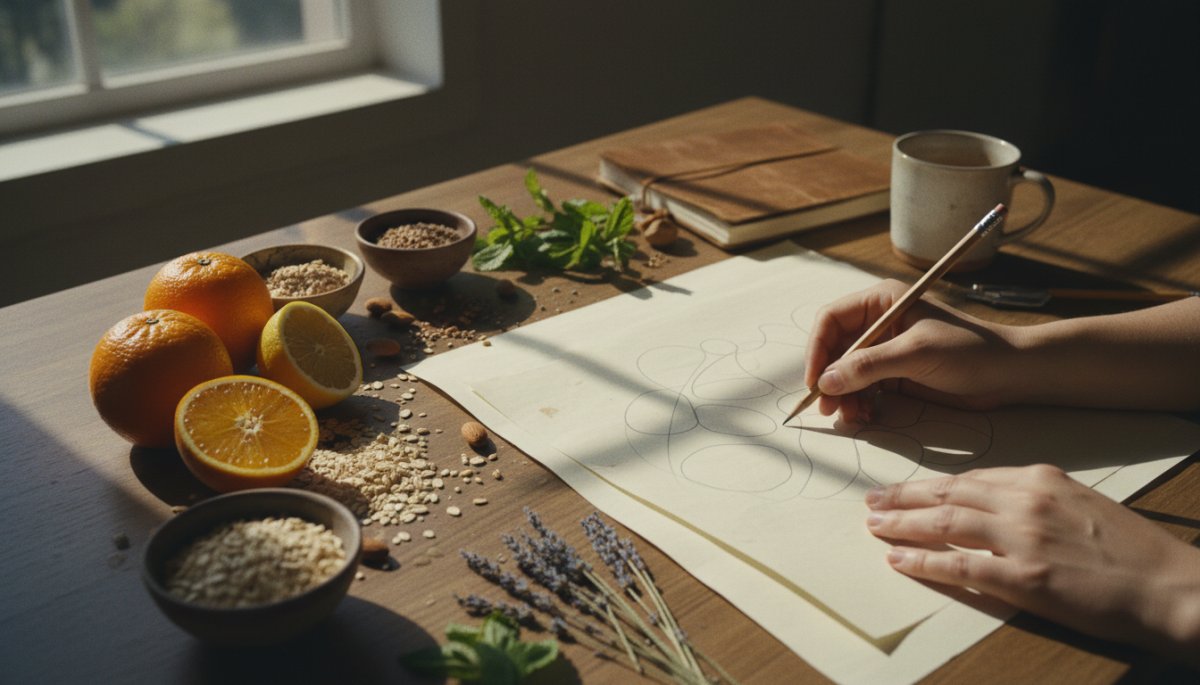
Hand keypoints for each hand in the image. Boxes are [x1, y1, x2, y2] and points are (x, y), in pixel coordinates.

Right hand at [803, 280, 1017, 421]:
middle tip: (828, 408)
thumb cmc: (969, 350)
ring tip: (852, 416)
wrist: (1009, 373)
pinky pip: (864, 388)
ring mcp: (887, 349)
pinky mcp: (896, 373)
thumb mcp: (915, 354)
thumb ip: (868, 366)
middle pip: (835, 349)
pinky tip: (866, 415)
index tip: (815, 380)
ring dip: (844, 395)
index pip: (831, 320)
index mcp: (882, 301)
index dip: (817, 349)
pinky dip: (860, 403)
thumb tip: (826, 382)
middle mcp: (879, 323)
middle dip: (829, 378)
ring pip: (847, 372)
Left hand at [866, 465, 1199, 663]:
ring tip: (874, 526)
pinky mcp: (1023, 577)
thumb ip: (1035, 498)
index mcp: (1039, 478)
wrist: (1170, 586)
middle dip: (903, 497)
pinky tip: (898, 560)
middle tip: (871, 501)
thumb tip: (993, 503)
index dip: (930, 484)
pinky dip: (922, 561)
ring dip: (902, 524)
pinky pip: (957, 565)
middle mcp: (1024, 500)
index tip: (904, 488)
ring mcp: (1021, 538)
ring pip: (944, 522)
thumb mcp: (1080, 503)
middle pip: (947, 493)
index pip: (969, 477)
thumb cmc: (1131, 549)